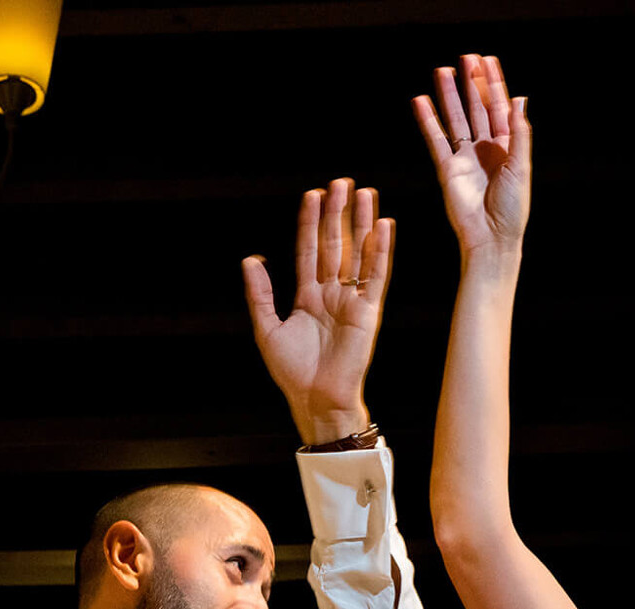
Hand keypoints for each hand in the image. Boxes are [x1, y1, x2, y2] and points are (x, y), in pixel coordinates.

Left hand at [242, 179, 392, 444]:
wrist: (316, 399)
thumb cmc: (292, 372)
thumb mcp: (267, 328)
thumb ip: (260, 294)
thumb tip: (251, 260)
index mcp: (308, 297)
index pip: (309, 250)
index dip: (311, 222)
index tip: (314, 194)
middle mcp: (331, 293)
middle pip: (335, 244)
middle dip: (338, 213)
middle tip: (342, 182)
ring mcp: (352, 300)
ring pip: (357, 252)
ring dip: (361, 223)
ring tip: (365, 193)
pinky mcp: (369, 311)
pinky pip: (376, 275)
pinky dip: (380, 250)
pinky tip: (383, 226)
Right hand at [412, 54, 530, 259]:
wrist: (491, 238)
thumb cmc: (512, 208)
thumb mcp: (520, 166)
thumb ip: (518, 132)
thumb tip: (519, 99)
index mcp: (507, 146)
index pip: (499, 107)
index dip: (494, 84)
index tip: (488, 60)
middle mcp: (486, 149)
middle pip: (477, 108)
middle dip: (471, 83)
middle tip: (466, 57)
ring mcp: (465, 158)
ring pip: (456, 119)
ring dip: (449, 96)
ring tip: (442, 71)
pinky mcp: (447, 170)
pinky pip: (436, 140)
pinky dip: (429, 122)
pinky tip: (422, 102)